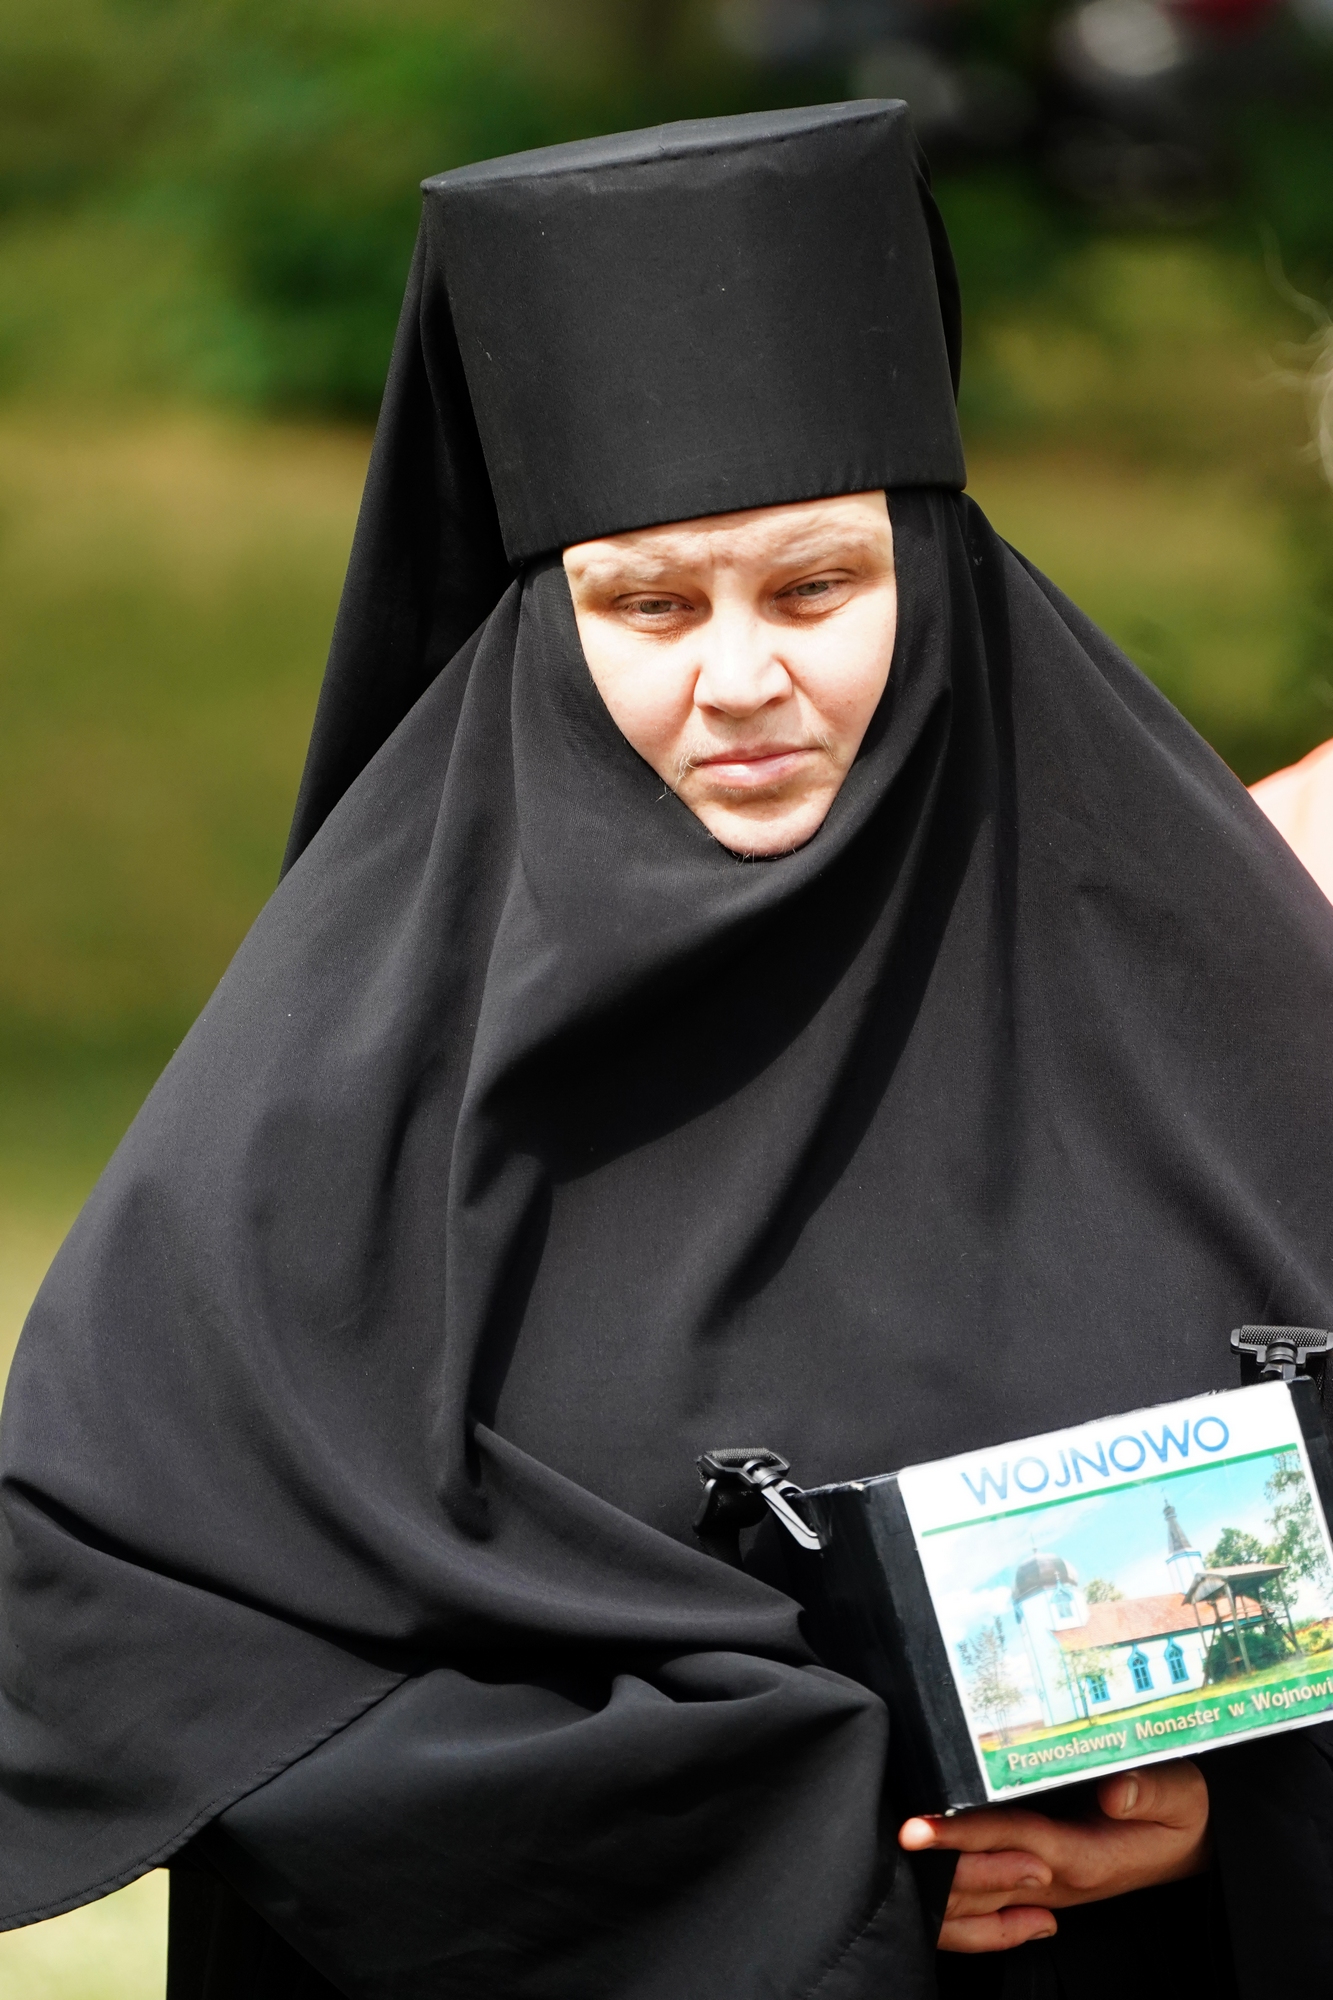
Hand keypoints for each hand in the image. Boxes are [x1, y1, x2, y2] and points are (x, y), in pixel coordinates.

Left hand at [898, 1760, 1210, 1953]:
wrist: (1192, 1849)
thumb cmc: (1182, 1816)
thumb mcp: (1183, 1797)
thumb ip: (1150, 1789)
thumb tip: (1114, 1789)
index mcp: (1086, 1854)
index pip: (1013, 1840)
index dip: (964, 1833)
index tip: (918, 1825)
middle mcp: (1057, 1876)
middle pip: (982, 1875)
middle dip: (934, 1858)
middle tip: (886, 1831)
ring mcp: (1045, 1884)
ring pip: (979, 1895)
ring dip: (938, 1875)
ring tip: (895, 1845)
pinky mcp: (1040, 1880)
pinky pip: (989, 1899)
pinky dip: (957, 1890)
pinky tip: (928, 1866)